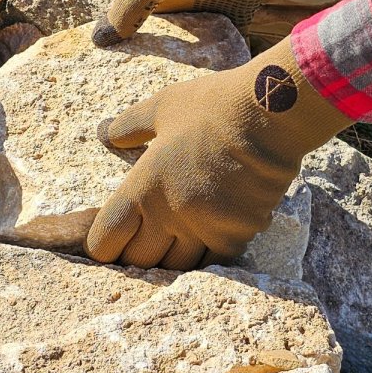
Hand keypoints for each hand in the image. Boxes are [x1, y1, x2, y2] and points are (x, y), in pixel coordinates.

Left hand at [85, 40, 350, 269]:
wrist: (270, 113)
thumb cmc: (212, 106)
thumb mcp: (162, 107)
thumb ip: (128, 126)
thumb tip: (104, 133)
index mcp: (143, 187)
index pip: (106, 240)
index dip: (101, 244)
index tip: (107, 238)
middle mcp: (170, 215)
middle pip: (139, 260)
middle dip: (134, 254)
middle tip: (139, 241)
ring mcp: (205, 228)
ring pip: (176, 266)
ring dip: (170, 257)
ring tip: (171, 243)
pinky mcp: (237, 233)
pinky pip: (212, 262)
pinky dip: (204, 256)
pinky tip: (204, 240)